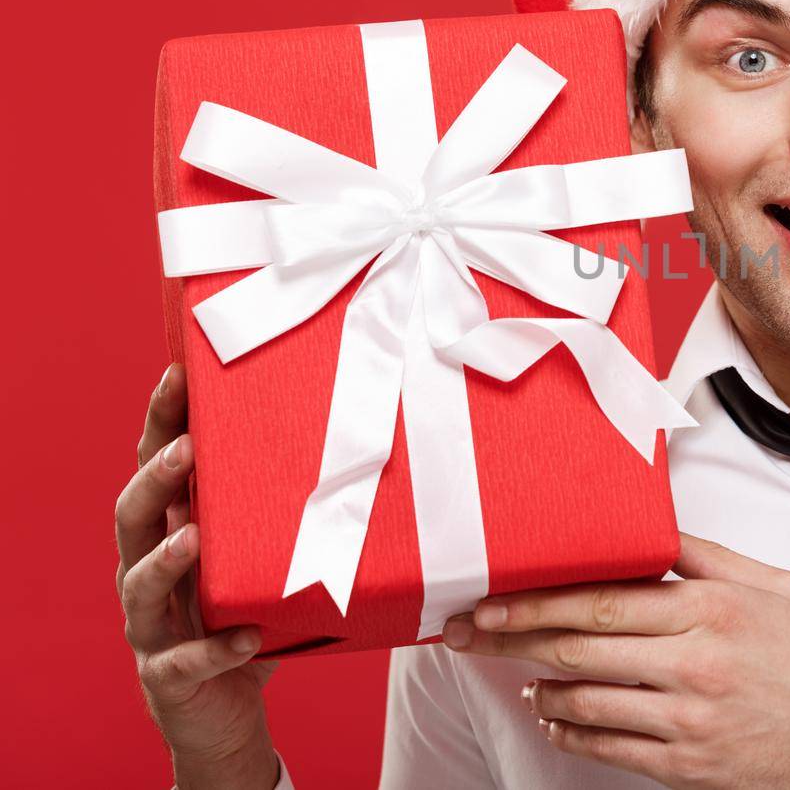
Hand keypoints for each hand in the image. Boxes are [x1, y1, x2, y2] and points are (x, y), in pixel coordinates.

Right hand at [115, 363, 279, 788]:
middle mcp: (148, 572)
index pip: (154, 467)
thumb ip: (287, 506)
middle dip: (155, 480)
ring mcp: (152, 626)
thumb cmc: (254, 612)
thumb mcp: (269, 554)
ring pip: (138, 587)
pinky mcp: (169, 676)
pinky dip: (212, 649)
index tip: (179, 374)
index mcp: (171, 530)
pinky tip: (244, 639)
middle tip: (186, 450)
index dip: (160, 422)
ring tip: (193, 539)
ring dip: (166, 560)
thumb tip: (366, 434)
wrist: (230, 707)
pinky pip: (184, 662)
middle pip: (132, 516)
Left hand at [441, 533, 789, 787]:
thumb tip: (650, 529)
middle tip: (471, 633)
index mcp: (713, 609)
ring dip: (539, 688)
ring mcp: (686, 719)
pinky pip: (607, 748)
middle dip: (513, 638)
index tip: (496, 599)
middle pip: (579, 647)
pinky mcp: (685, 765)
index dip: (539, 600)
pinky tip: (556, 717)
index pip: (604, 599)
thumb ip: (708, 558)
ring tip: (518, 676)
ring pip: (585, 700)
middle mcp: (694, 662)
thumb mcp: (775, 588)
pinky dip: (570, 731)